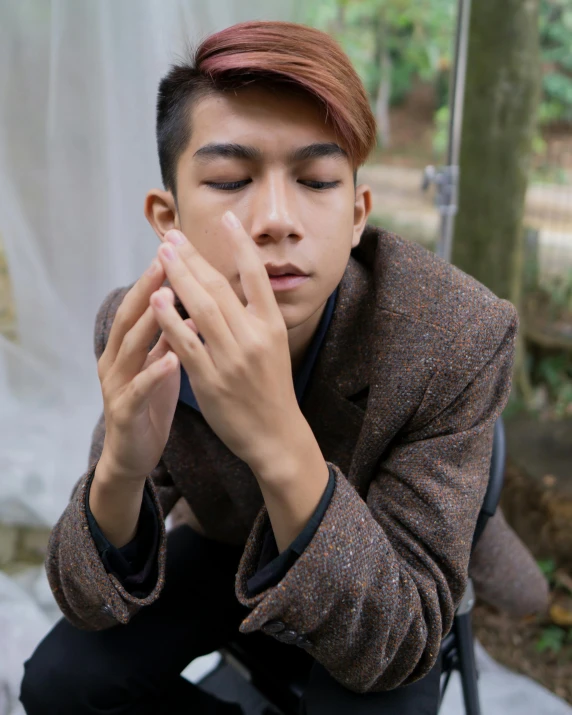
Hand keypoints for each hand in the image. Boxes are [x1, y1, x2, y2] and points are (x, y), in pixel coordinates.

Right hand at [96, 258, 183, 481]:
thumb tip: (188, 306)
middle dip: (147, 288)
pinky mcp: (124, 412)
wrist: (131, 453)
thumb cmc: (149, 403)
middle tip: (165, 259)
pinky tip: (172, 358)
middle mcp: (116, 360)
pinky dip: (155, 372)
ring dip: (148, 321)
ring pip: (130, 347)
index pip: (141, 305)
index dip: (155, 277)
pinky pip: (140, 389)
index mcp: (127, 346)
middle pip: (130, 317)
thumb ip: (168, 336)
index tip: (175, 249)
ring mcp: (117, 385)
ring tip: (165, 297)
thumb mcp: (160, 364)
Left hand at [150, 212, 299, 471]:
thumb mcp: (272, 345)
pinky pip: (186, 342)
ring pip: (201, 308)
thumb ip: (252, 316)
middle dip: (193, 257)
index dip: (241, 244)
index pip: (256, 275)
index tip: (226, 217)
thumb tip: (228, 284)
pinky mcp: (211, 380)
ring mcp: (232, 358)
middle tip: (173, 236)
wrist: (276, 434)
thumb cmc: (271, 388)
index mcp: (272, 325)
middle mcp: (254, 337)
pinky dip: (170, 318)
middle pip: (220, 286)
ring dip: (179, 277)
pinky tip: (157, 297)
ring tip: (162, 254)